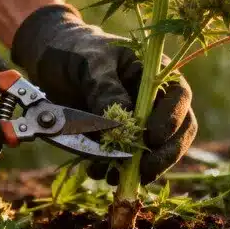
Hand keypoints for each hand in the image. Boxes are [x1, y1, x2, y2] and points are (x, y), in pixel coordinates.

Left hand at [11, 5, 196, 183]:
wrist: (50, 60)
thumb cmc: (76, 50)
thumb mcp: (90, 62)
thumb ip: (106, 88)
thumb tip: (123, 123)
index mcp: (155, 73)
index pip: (179, 97)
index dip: (172, 119)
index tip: (152, 137)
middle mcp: (154, 100)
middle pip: (177, 131)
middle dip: (163, 154)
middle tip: (144, 170)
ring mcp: (139, 123)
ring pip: (155, 151)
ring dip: (140, 169)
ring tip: (115, 177)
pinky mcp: (119, 139)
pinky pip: (126, 160)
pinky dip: (115, 171)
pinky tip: (99, 174)